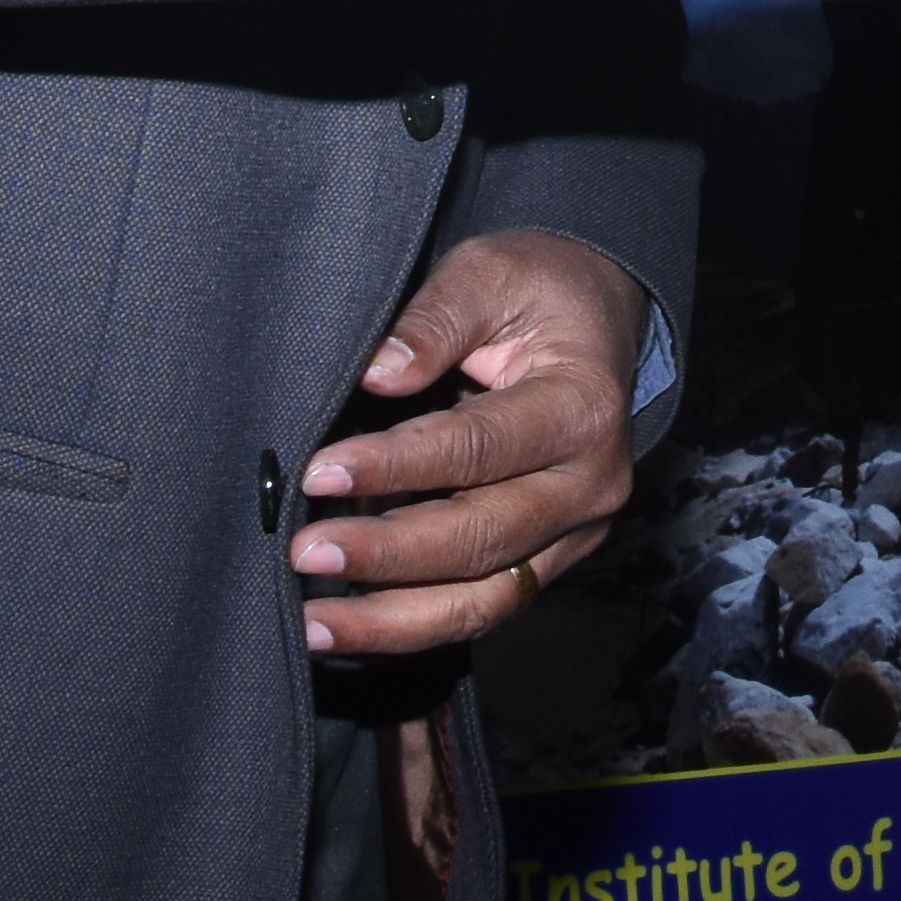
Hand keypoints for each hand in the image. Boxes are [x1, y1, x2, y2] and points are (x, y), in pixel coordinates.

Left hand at [284, 229, 649, 657]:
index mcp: (584, 407)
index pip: (481, 447)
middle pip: (483, 538)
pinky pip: (480, 607)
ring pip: (484, 599)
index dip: (398, 465)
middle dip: (388, 555)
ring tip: (314, 621)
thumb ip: (434, 320)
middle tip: (305, 553)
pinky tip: (348, 626)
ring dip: (393, 619)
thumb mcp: (489, 274)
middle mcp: (591, 484)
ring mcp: (573, 532)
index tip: (320, 471)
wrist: (594, 322)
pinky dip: (412, 624)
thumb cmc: (537, 292)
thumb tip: (378, 373)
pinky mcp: (547, 560)